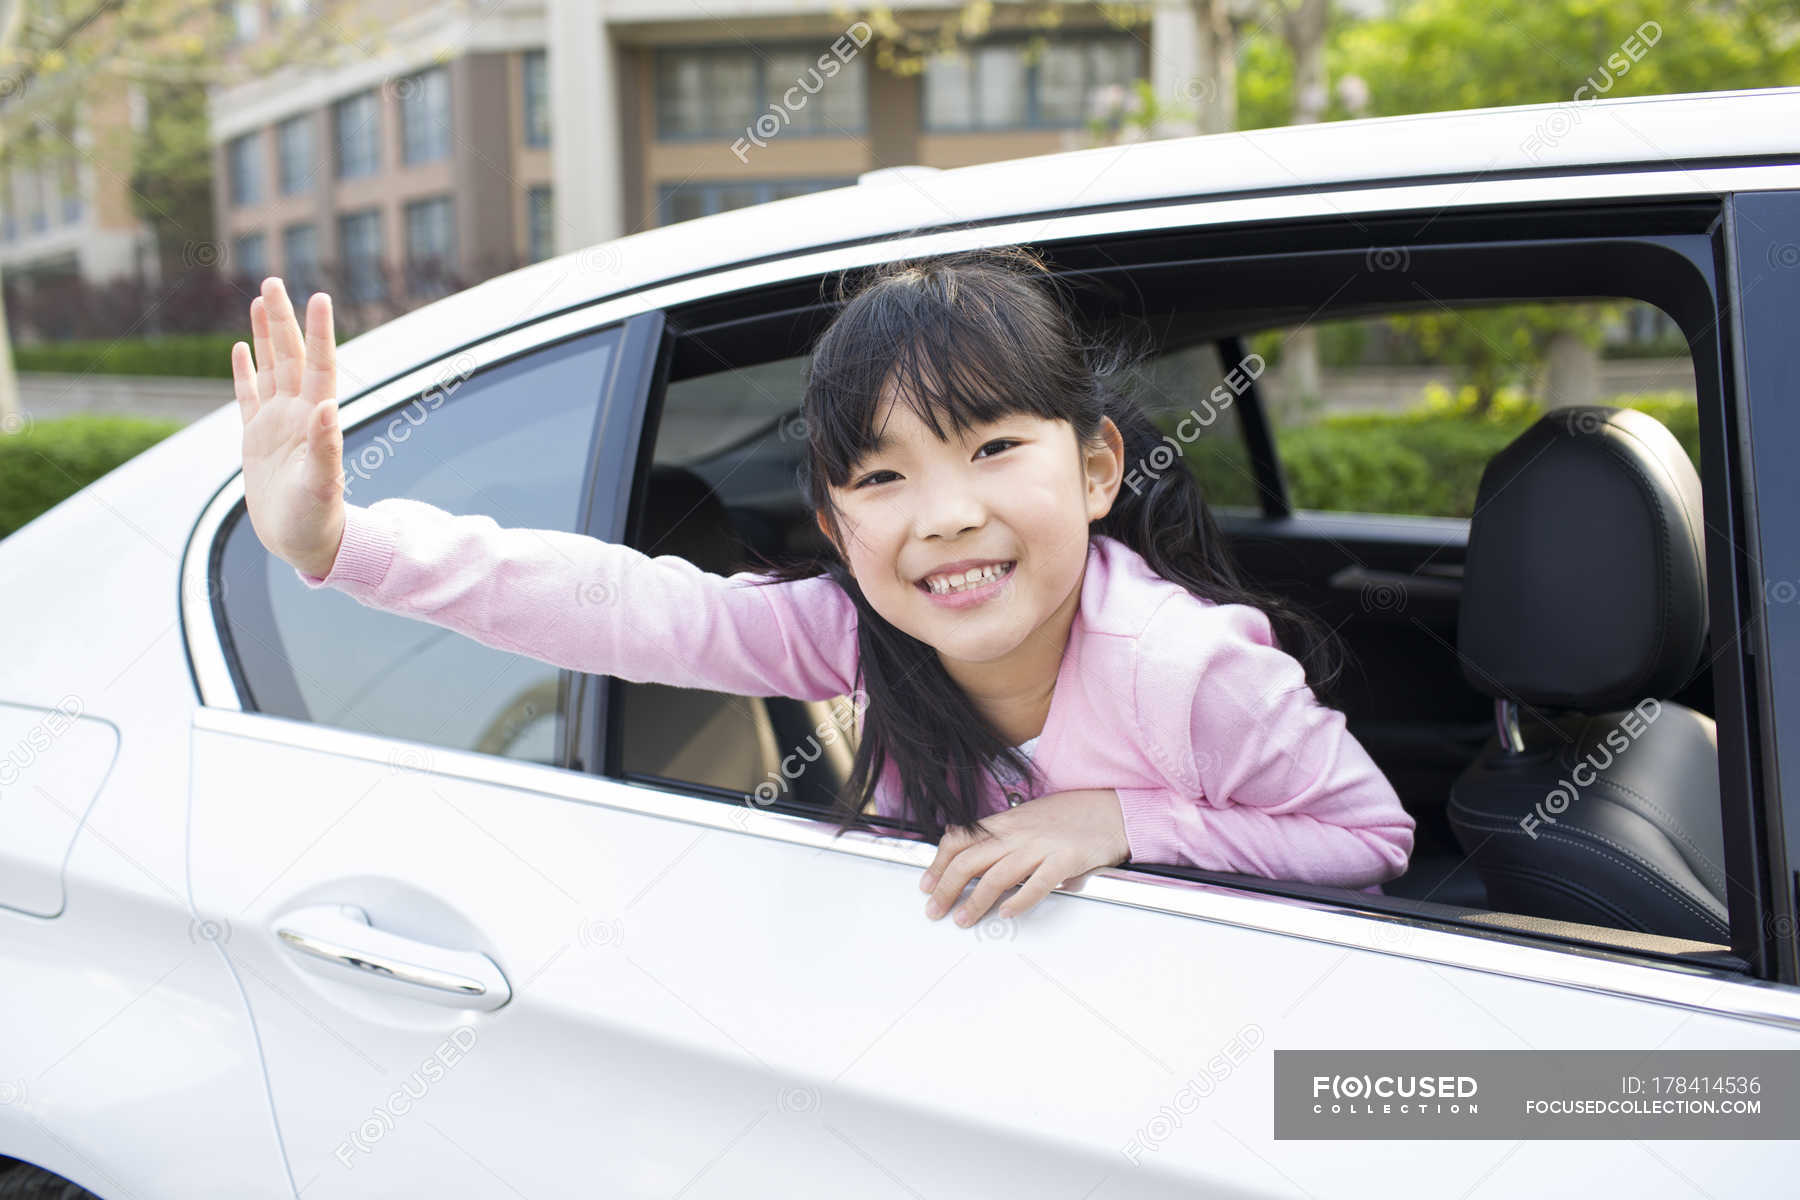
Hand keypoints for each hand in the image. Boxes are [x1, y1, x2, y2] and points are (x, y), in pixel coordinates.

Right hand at [231, 277, 345, 579]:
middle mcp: (298, 415)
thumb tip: (328, 406)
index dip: (318, 332)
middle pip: (291, 357)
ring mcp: (277, 424)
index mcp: (317, 421)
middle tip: (274, 281)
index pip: (320, 365)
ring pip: (270, 369)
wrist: (303, 544)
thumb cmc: (318, 521)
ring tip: (261, 300)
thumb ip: (326, 447)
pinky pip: (248, 397)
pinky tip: (242, 348)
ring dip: (266, 335)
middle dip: (283, 320)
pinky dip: (245, 372)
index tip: (318, 297)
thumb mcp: (322, 486)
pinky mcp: (256, 439)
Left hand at [919, 788, 1129, 926]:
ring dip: (975, 901)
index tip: (927, 885)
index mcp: (1006, 822)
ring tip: (963, 919)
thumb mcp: (1027, 818)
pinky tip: (1007, 913)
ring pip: (996, 876)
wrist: (1112, 809)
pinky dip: (1019, 901)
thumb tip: (975, 859)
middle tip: (935, 910)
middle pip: (969, 861)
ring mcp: (1040, 846)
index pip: (959, 840)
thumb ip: (1002, 836)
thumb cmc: (1071, 816)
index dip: (938, 864)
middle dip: (946, 888)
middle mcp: (1017, 833)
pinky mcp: (1065, 860)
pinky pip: (1037, 884)